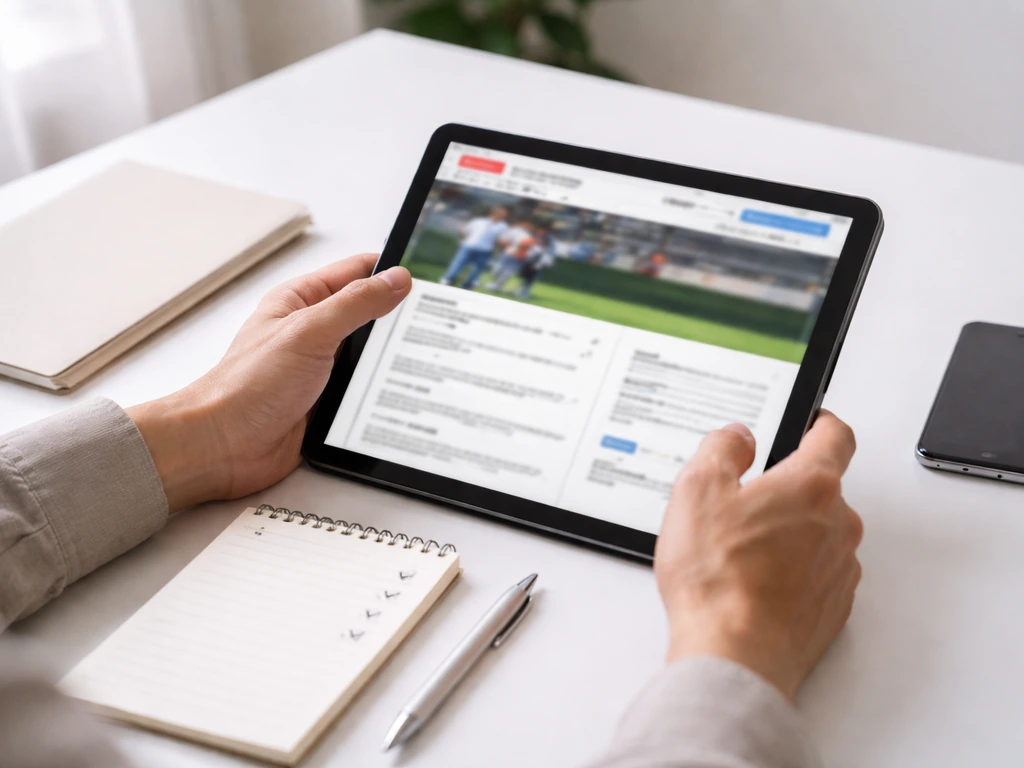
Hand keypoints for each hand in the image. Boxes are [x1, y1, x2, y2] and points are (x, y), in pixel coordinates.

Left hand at [127, 254, 411, 511]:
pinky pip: (364, 391)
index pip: (356, 273)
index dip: (390, 271)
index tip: (426, 275)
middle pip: (369, 316)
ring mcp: (320, 369)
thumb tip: (396, 279)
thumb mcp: (309, 332)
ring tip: (426, 357)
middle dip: (399, 319)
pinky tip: (402, 394)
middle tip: (436, 320)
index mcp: (301, 301)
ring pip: (370, 357)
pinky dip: (382, 392)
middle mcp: (312, 332)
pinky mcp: (327, 403)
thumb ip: (356, 303)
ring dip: (390, 360)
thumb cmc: (246, 387)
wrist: (223, 447)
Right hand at [654, 411, 862, 700]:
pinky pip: (816, 573)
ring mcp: (840, 567)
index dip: (820, 421)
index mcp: (812, 485)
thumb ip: (721, 448)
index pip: (835, 435)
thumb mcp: (697, 490)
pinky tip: (752, 583)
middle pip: (822, 488)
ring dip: (789, 534)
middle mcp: (838, 523)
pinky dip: (791, 572)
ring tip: (739, 553)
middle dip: (786, 489)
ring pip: (819, 533)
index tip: (811, 421)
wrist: (734, 654)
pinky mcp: (833, 606)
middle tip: (741, 504)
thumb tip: (735, 437)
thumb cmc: (718, 579)